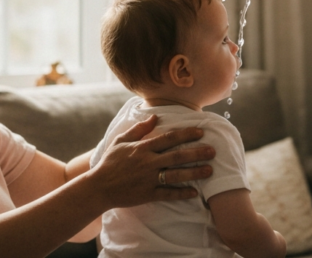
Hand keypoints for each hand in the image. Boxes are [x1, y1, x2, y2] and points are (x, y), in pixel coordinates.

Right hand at [89, 116, 214, 208]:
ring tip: (210, 170)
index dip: (186, 134)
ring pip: (175, 175)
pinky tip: (194, 192)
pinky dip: (181, 193)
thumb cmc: (110, 163)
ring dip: (194, 172)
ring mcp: (148, 179)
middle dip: (197, 153)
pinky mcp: (147, 194)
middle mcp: (148, 162)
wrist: (98, 187)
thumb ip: (139, 129)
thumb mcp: (121, 141)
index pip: (169, 138)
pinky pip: (167, 194)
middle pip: (177, 156)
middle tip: (213, 151)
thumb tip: (154, 116)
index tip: (201, 131)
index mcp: (143, 148)